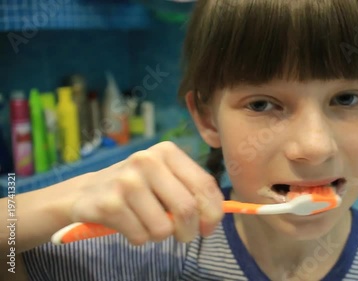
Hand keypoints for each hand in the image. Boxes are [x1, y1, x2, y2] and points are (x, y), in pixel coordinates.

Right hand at [67, 141, 223, 244]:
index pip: (204, 184)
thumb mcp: (165, 178)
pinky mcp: (109, 203)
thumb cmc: (136, 188)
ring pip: (163, 228)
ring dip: (159, 236)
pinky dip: (139, 239)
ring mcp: (127, 181)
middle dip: (189, 231)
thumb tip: (217, 214)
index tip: (208, 228)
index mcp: (168, 152)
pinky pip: (140, 237)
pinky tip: (128, 224)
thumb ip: (191, 190)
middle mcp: (147, 160)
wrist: (86, 192)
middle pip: (187, 208)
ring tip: (146, 223)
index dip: (213, 212)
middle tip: (182, 236)